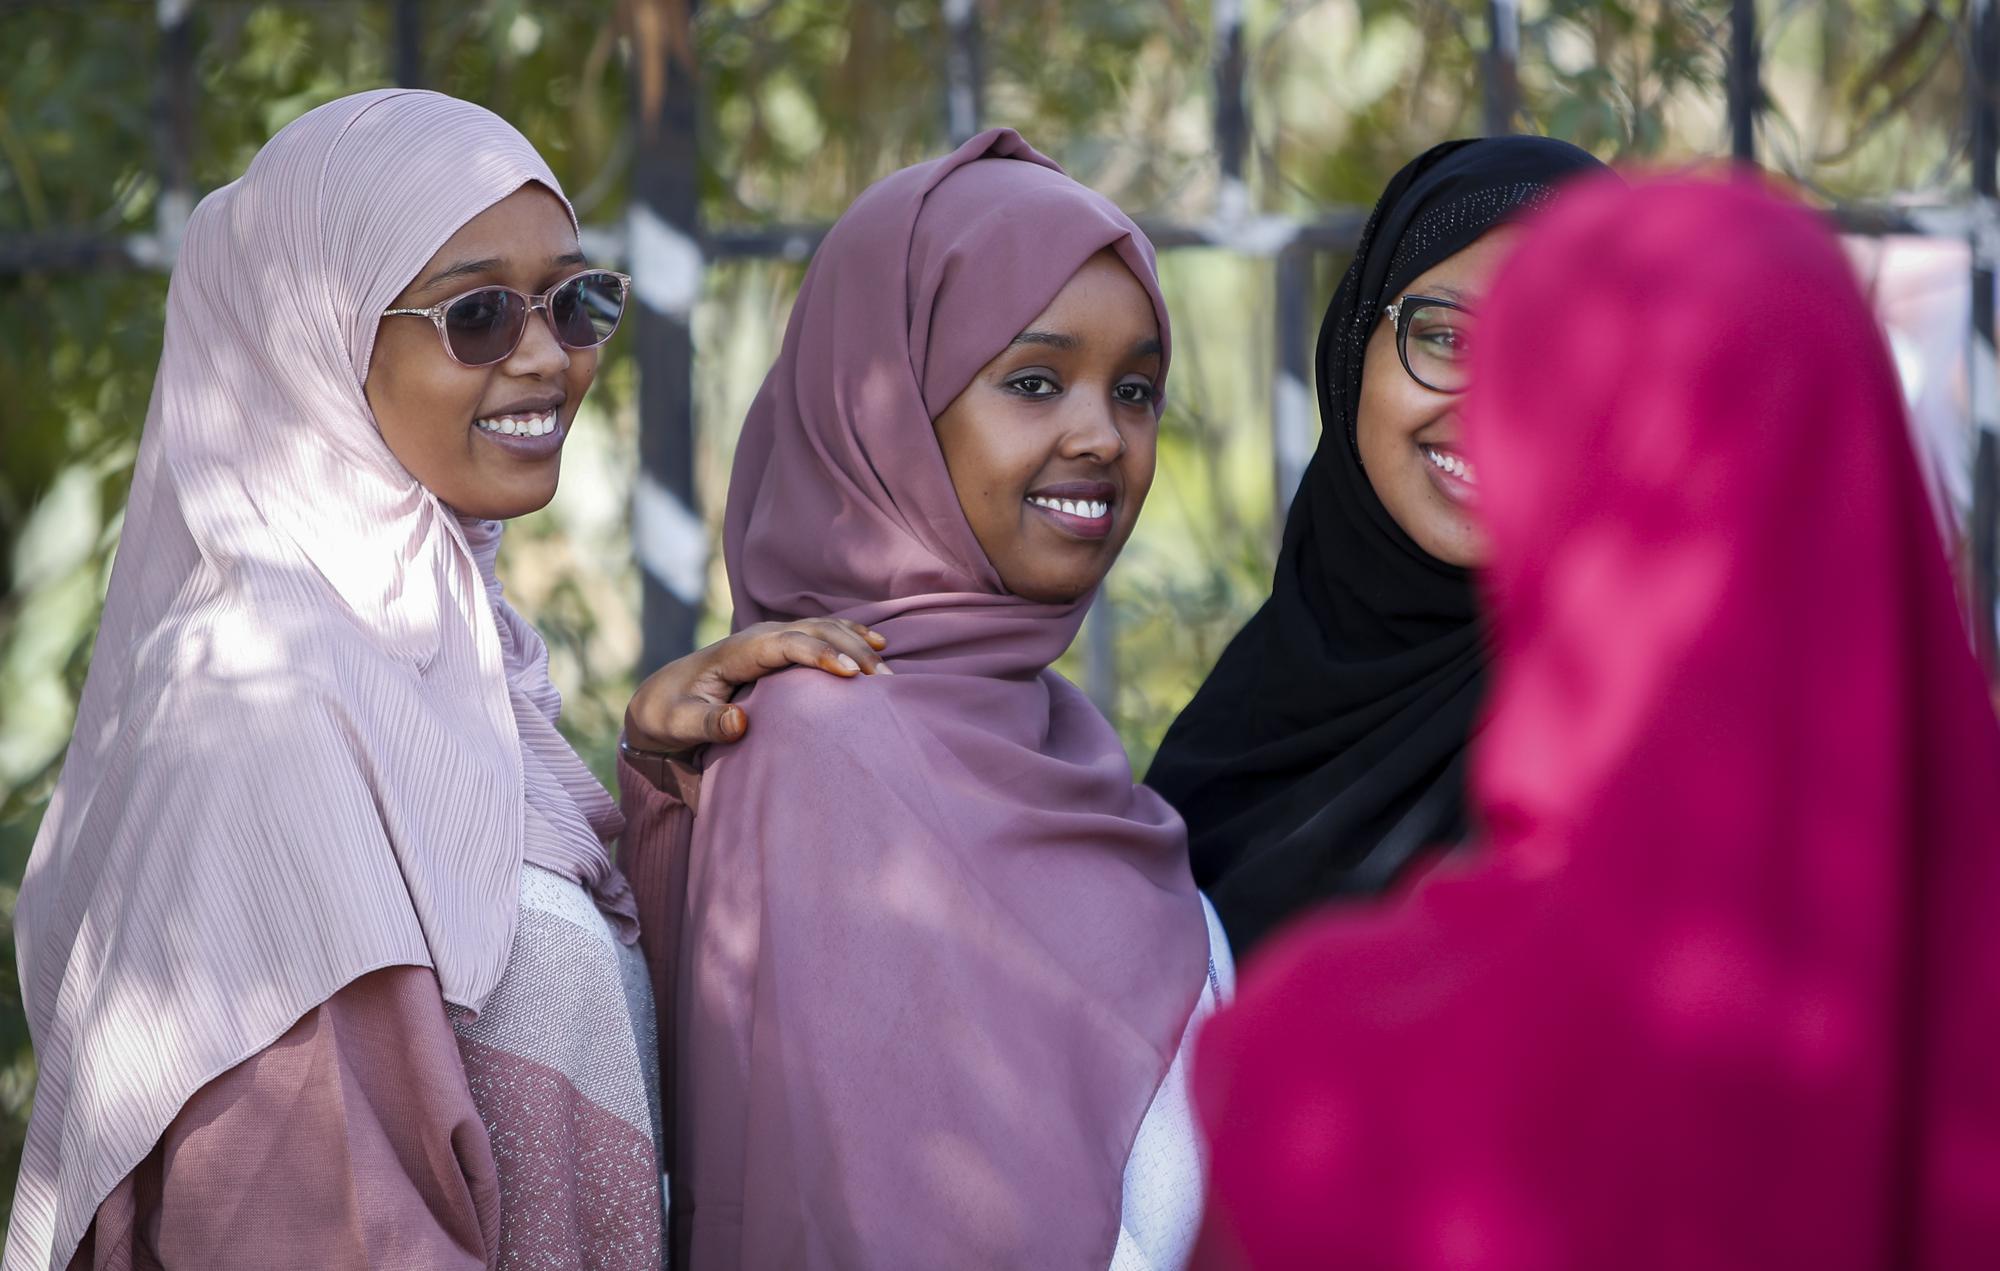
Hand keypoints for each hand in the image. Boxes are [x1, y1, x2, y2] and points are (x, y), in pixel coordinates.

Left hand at [623, 619, 889, 755]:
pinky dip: (851, 635)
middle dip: (851, 651)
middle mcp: (759, 637)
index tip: (853, 675)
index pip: (787, 644)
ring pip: (823, 629)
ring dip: (857, 644)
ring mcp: (772, 638)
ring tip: (887, 671)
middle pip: (814, 632)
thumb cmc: (670, 714)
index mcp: (738, 652)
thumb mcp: (679, 724)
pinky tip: (878, 644)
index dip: (822, 654)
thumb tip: (740, 723)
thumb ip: (707, 723)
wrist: (661, 698)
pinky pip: (822, 633)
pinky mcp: (780, 647)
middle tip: (883, 681)